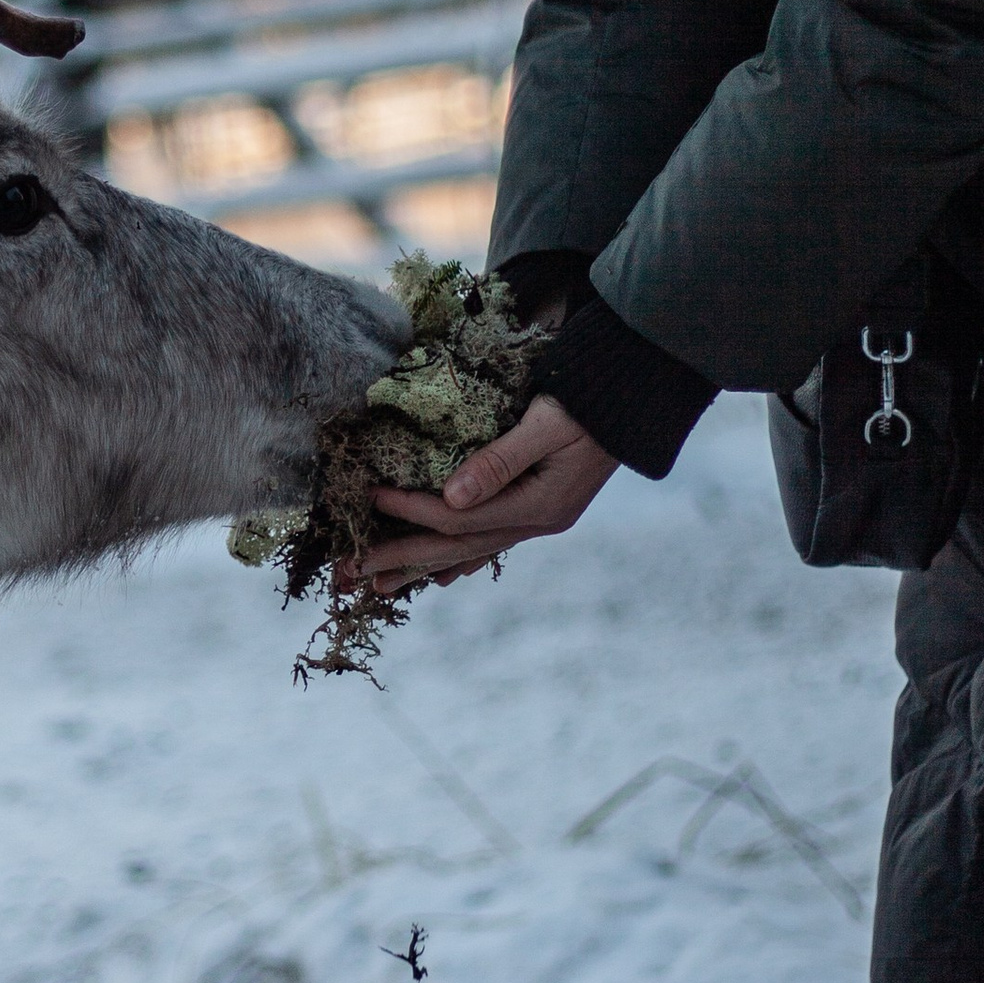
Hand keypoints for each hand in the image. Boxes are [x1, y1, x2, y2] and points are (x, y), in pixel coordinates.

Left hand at [342, 394, 619, 596]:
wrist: (634, 398)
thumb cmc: (590, 400)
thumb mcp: (547, 423)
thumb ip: (501, 460)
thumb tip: (451, 496)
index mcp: (539, 506)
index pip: (459, 519)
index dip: (410, 510)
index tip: (369, 499)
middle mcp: (538, 523)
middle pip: (456, 548)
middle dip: (399, 558)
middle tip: (349, 570)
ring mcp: (539, 521)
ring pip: (469, 552)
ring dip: (420, 567)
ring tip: (377, 584)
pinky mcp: (539, 510)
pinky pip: (488, 544)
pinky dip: (458, 559)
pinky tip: (437, 575)